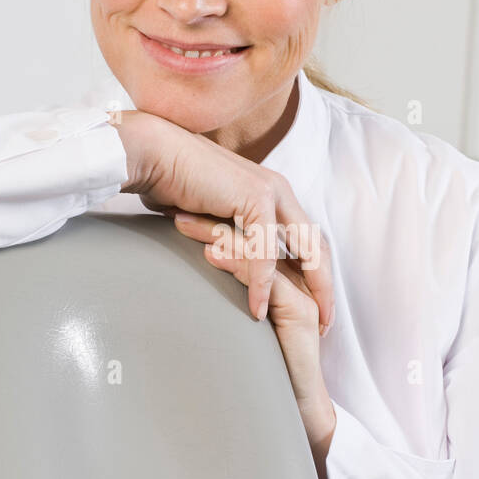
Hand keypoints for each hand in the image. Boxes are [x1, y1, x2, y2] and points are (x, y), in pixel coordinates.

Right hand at [111, 107, 333, 332]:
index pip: (306, 239)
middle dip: (325, 287)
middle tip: (325, 325)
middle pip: (317, 246)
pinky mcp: (254, 197)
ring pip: (305, 250)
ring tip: (308, 325)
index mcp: (272, 194)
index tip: (314, 309)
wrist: (152, 153)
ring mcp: (271, 192)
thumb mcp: (209, 216)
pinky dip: (262, 283)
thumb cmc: (171, 183)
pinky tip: (258, 309)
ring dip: (310, 290)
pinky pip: (264, 251)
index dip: (314, 274)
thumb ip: (226, 235)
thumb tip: (222, 258)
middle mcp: (279, 191)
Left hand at [172, 212, 336, 478]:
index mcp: (281, 278)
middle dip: (214, 219)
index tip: (176, 213)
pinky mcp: (302, 313)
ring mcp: (303, 294)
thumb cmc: (260, 375)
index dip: (214, 223)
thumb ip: (217, 307)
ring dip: (223, 235)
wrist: (295, 412)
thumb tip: (174, 295)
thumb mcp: (232, 332)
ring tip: (186, 226)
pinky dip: (242, 265)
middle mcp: (296, 279)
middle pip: (255, 235)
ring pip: (263, 251)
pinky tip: (212, 257)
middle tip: (175, 210)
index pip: (249, 238)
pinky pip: (272, 279)